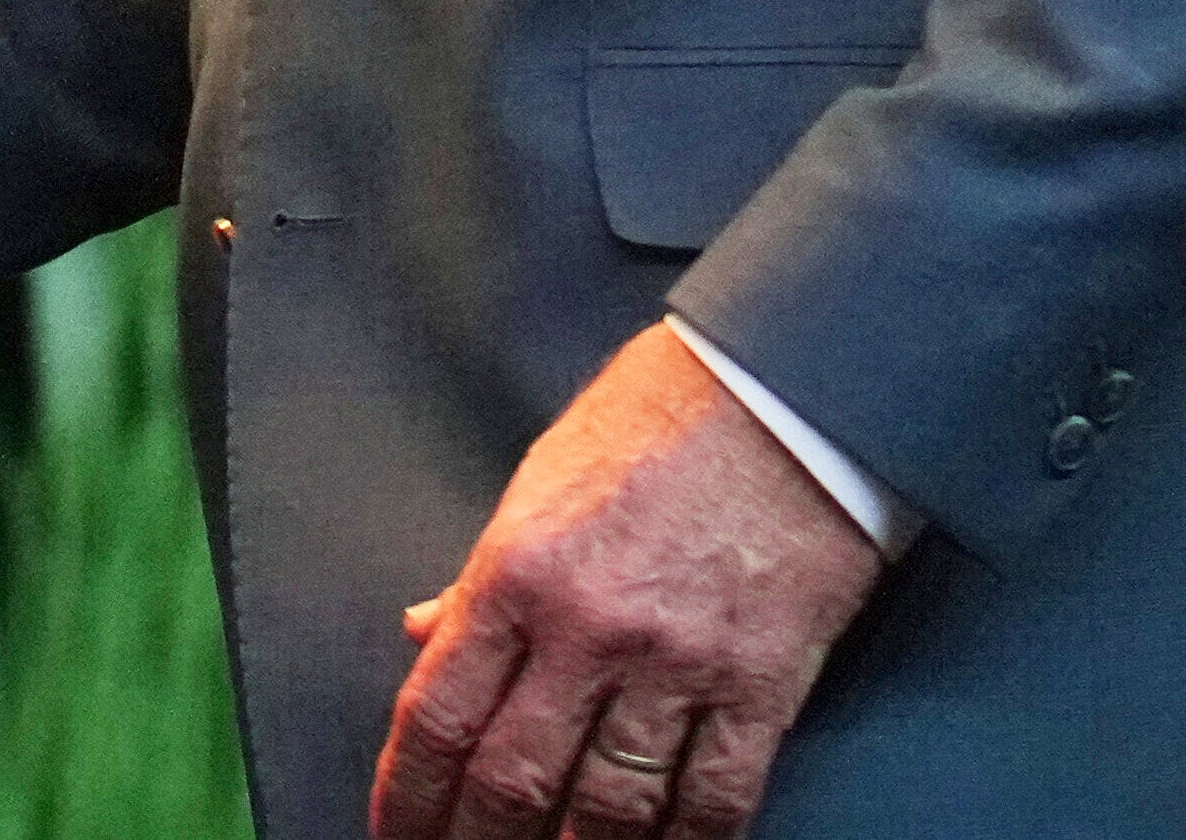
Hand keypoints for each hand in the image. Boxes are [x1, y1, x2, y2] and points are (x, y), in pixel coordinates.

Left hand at [370, 322, 884, 839]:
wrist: (785, 388)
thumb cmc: (660, 420)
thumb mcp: (541, 480)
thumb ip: (483, 573)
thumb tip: (427, 635)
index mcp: (518, 571)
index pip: (439, 714)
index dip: (409, 794)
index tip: (400, 834)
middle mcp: (587, 628)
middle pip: (513, 778)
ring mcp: (675, 662)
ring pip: (609, 808)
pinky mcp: (758, 684)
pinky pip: (713, 799)